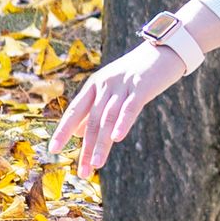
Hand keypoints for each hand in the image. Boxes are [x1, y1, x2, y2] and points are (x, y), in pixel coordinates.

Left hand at [52, 37, 194, 173]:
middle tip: (82, 172)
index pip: (74, 111)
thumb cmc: (138, 72)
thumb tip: (78, 133)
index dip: (63, 130)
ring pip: (108, 118)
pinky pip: (130, 107)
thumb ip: (95, 108)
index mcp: (95, 85)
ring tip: (96, 165)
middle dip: (86, 148)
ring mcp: (123, 85)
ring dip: (101, 144)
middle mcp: (105, 84)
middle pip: (92, 121)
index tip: (54, 150)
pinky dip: (123, 122)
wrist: (166, 49)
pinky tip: (117, 138)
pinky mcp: (142, 86)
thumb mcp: (112, 88)